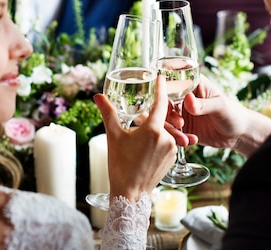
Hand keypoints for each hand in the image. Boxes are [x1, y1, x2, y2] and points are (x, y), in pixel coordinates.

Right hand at [94, 75, 177, 200]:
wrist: (131, 193)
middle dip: (150, 116)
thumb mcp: (113, 136)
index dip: (161, 89)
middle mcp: (166, 138)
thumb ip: (108, 113)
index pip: (160, 103)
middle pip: (160, 118)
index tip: (162, 77)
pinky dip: (158, 140)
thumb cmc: (120, 165)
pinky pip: (167, 142)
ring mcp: (171, 149)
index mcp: (153, 130)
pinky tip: (145, 148)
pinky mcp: (172, 158)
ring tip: (137, 138)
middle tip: (136, 121)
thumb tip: (97, 96)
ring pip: (164, 131)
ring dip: (154, 130)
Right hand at [169, 75, 270, 156]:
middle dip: (168, 114)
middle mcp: (184, 98)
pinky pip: (172, 132)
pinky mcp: (182, 128)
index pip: (172, 83)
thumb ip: (204, 104)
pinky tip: (189, 141)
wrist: (238, 134)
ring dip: (172, 128)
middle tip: (179, 123)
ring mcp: (182, 113)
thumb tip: (188, 99)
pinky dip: (177, 137)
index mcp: (192, 85)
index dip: (164, 91)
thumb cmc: (233, 114)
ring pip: (166, 118)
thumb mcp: (220, 106)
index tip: (165, 103)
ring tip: (184, 136)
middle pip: (165, 102)